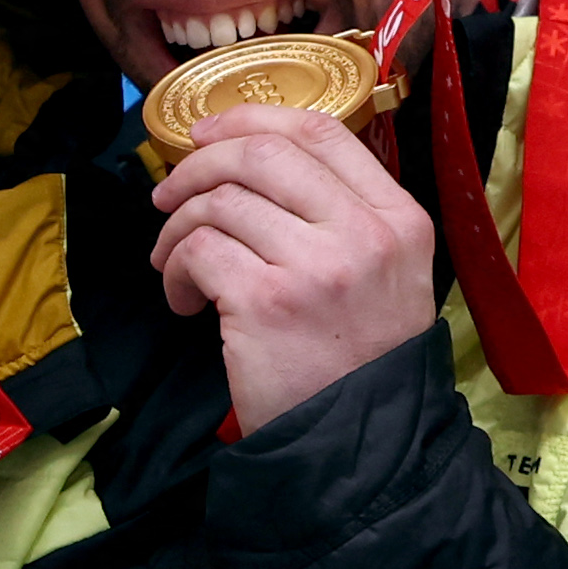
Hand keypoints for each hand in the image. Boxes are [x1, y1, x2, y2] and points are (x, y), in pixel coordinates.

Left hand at [152, 106, 439, 429]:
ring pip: (221, 200)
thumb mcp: (385, 280)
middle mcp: (365, 233)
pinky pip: (200, 250)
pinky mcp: (268, 301)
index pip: (322, 132)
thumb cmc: (358, 365)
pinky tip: (184, 302)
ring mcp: (318, 265)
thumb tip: (247, 163)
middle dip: (200, 164)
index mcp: (399, 219)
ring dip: (178, 228)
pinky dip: (175, 270)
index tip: (208, 135)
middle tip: (168, 195)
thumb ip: (341, 219)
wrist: (358, 448)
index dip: (252, 119)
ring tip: (173, 264)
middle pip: (264, 153)